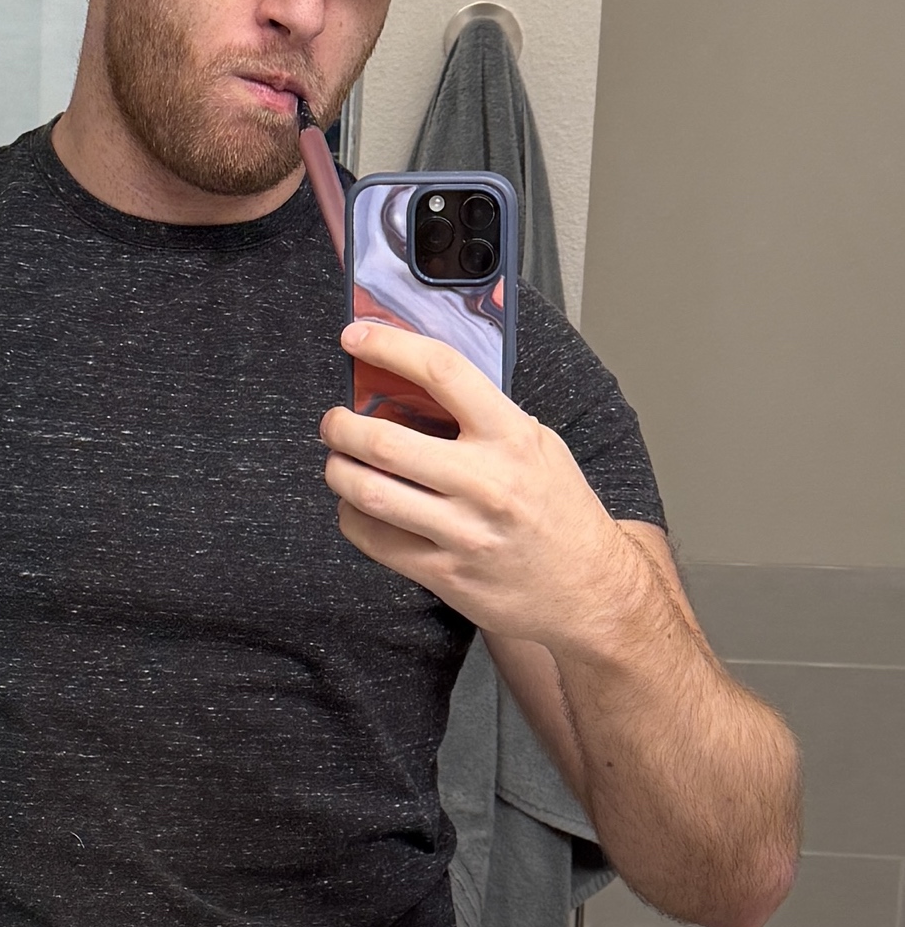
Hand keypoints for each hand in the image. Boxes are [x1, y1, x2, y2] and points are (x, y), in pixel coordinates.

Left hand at [321, 321, 634, 648]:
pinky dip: (353, 518)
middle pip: (385, 441)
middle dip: (341, 426)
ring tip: (338, 463)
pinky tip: (356, 508)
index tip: (357, 336)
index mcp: (512, 437)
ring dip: (338, 472)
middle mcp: (487, 482)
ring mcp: (464, 532)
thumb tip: (414, 388)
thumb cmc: (562, 513)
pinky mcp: (446, 575)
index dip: (389, 346)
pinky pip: (376, 541)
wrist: (592, 590)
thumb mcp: (539, 447)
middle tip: (333, 421)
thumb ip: (485, 418)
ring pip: (370, 493)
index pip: (442, 371)